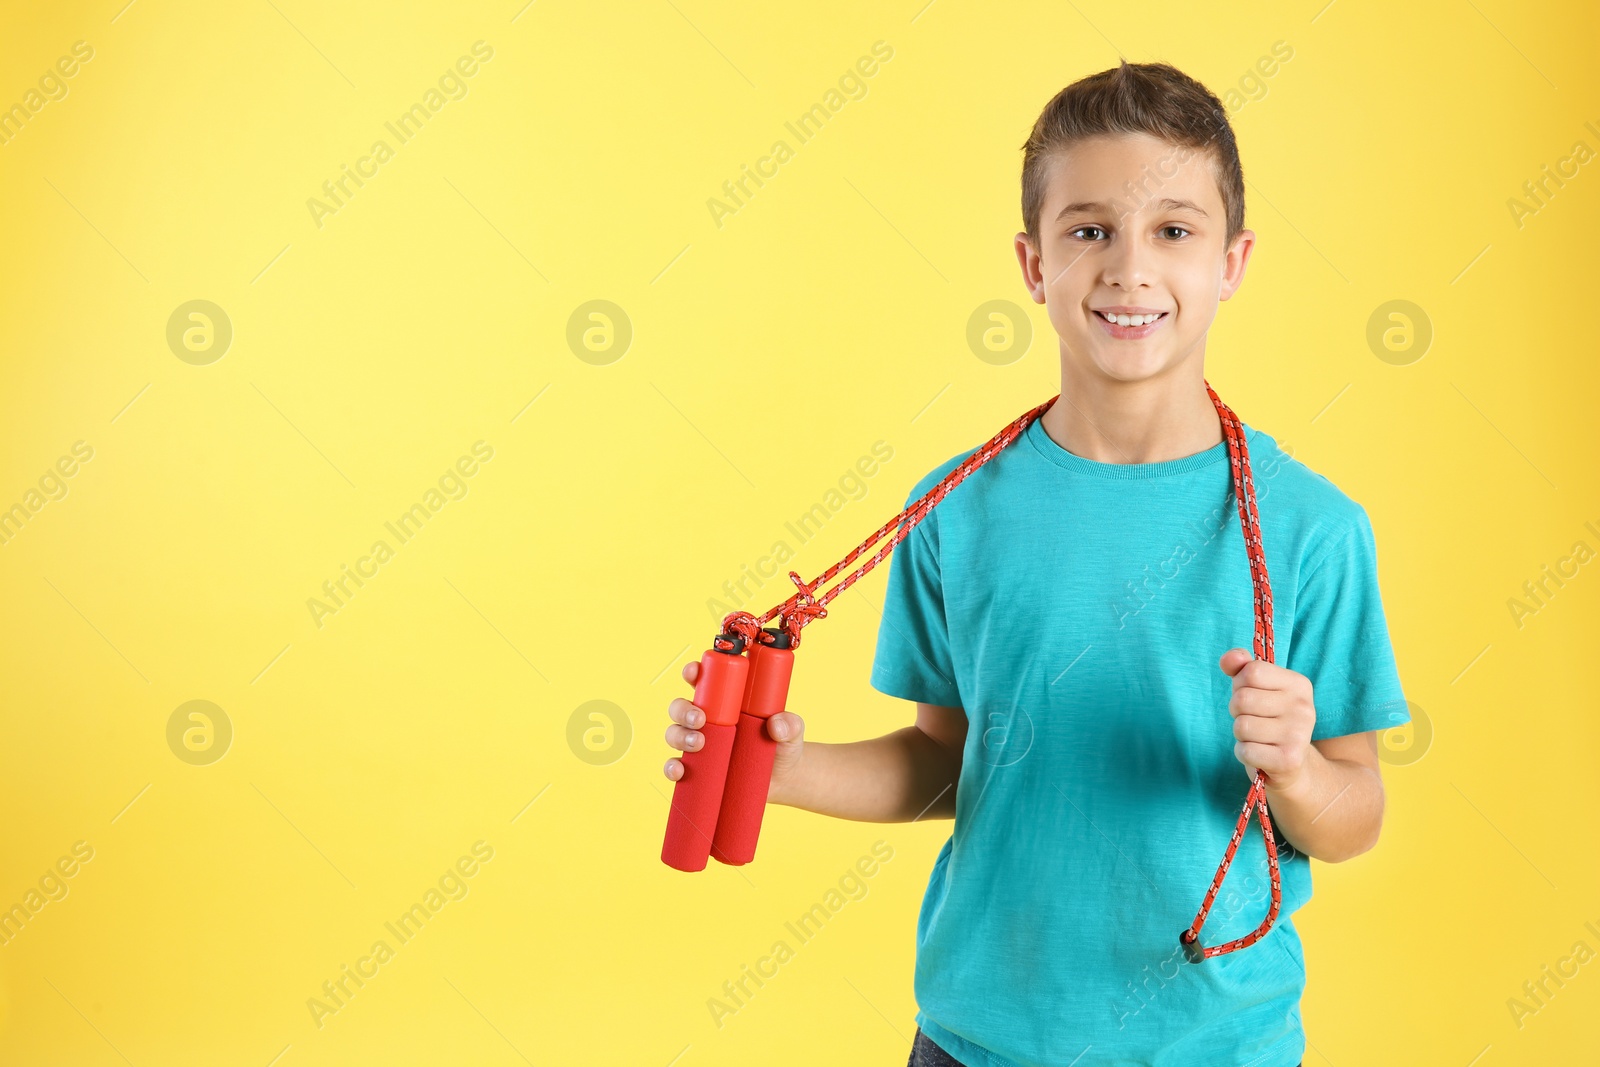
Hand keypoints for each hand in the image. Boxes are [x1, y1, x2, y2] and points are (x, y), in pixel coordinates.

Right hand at [662, 659, 806, 801]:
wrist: (785, 780)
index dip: (693, 672)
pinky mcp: (698, 770)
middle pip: (680, 706)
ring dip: (679, 735)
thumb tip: (776, 725)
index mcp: (726, 701)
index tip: (694, 673)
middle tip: (700, 719)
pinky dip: (672, 768)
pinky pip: (675, 766)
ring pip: (674, 733)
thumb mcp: (792, 730)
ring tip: (699, 744)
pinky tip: (680, 771)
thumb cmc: (784, 745)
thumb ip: (791, 724)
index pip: (703, 680)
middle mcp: (707, 720)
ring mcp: (699, 745)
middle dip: (683, 709)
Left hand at [1219, 649, 1316, 795]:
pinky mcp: (1288, 760)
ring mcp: (1298, 734)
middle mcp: (1303, 707)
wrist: (1293, 765)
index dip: (1240, 683)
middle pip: (1242, 699)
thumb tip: (1228, 658)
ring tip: (1258, 737)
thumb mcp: (1258, 688)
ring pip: (1241, 726)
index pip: (1252, 671)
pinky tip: (1259, 754)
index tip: (1251, 694)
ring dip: (1240, 734)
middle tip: (1254, 719)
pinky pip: (1245, 750)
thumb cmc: (1269, 720)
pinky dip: (1244, 753)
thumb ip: (1241, 667)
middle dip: (1237, 711)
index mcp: (1298, 684)